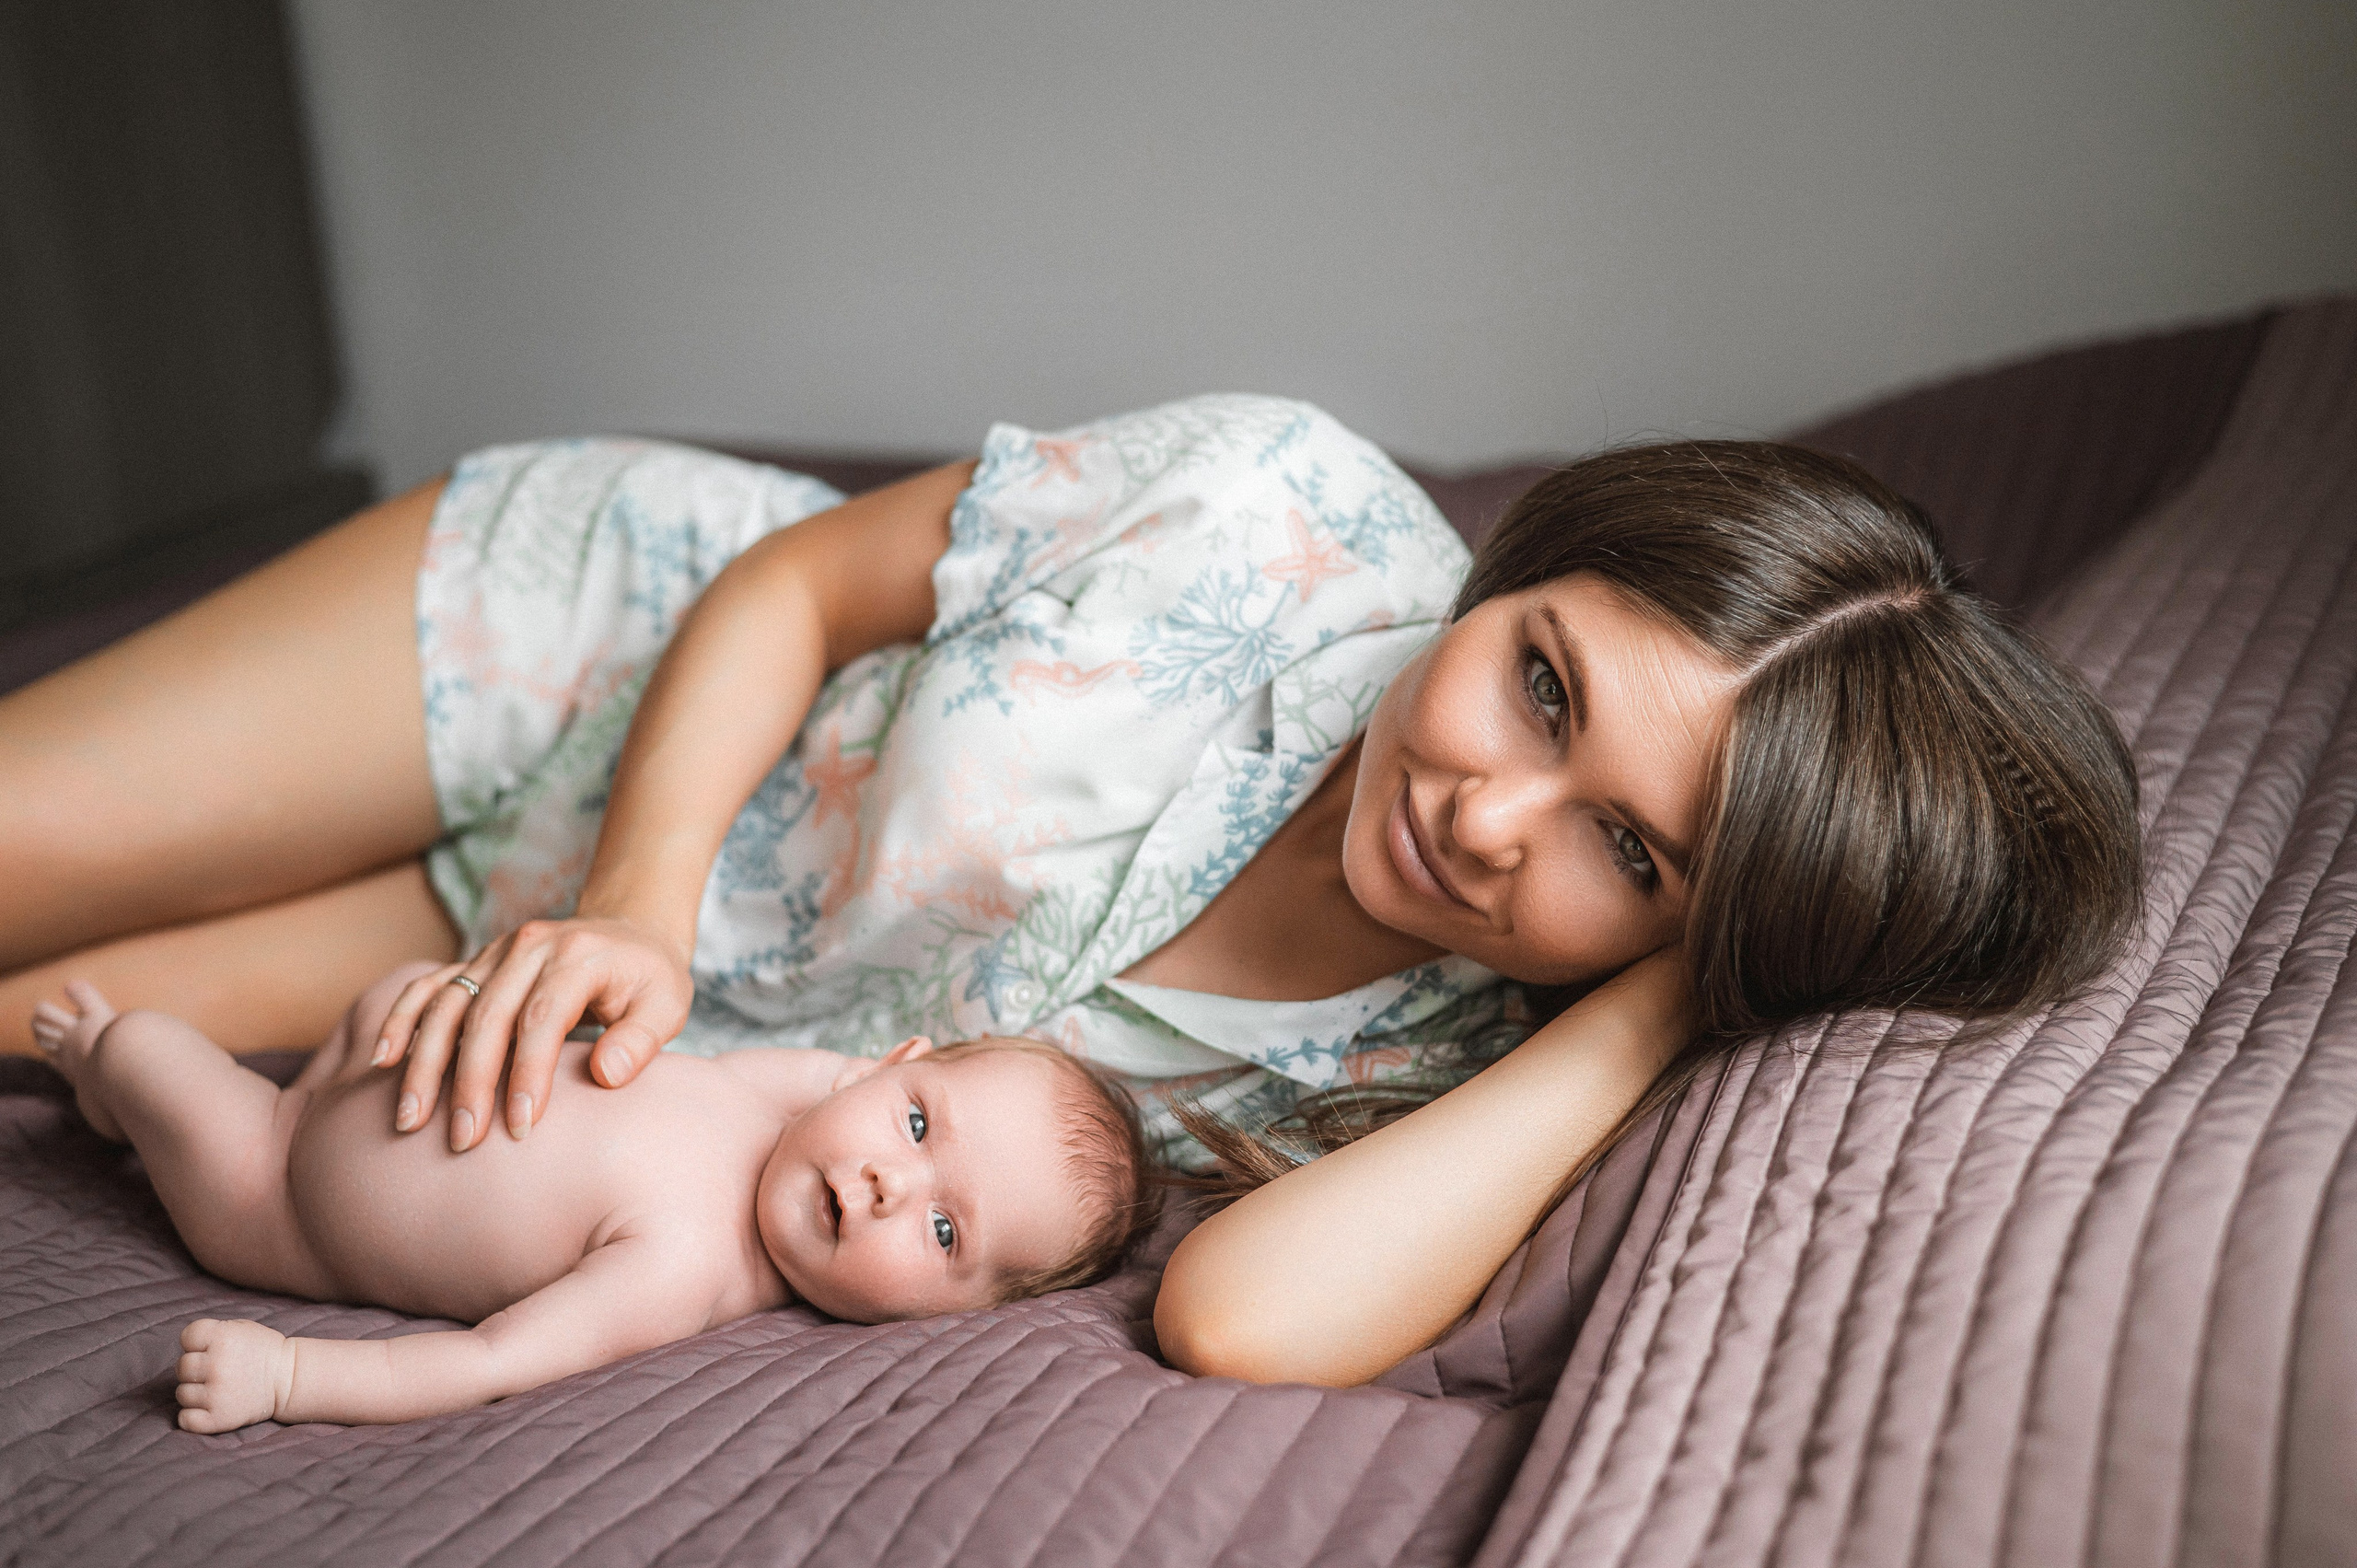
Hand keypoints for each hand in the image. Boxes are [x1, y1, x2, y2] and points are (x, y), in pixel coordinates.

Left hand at [176, 1318, 290, 1432]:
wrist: (290, 1379)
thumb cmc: (262, 1352)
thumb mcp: (241, 1328)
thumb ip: (212, 1332)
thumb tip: (185, 1347)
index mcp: (223, 1337)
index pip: (187, 1337)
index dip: (196, 1343)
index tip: (212, 1349)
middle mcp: (216, 1364)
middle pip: (181, 1367)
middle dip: (196, 1369)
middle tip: (217, 1371)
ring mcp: (216, 1393)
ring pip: (182, 1393)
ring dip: (196, 1392)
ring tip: (218, 1389)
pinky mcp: (218, 1418)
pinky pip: (185, 1419)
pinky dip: (192, 1417)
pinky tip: (208, 1408)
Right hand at [372, 916, 692, 1150]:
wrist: (628, 928)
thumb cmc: (649, 979)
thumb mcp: (667, 1005)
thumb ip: (641, 1039)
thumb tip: (605, 1075)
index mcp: (578, 956)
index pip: (543, 1018)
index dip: (529, 1073)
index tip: (521, 1126)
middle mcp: (529, 948)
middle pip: (488, 1016)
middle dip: (470, 1082)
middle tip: (462, 1140)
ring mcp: (496, 952)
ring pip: (448, 1004)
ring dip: (425, 1062)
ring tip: (410, 1119)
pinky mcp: (476, 962)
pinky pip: (429, 987)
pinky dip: (401, 1020)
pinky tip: (383, 1061)